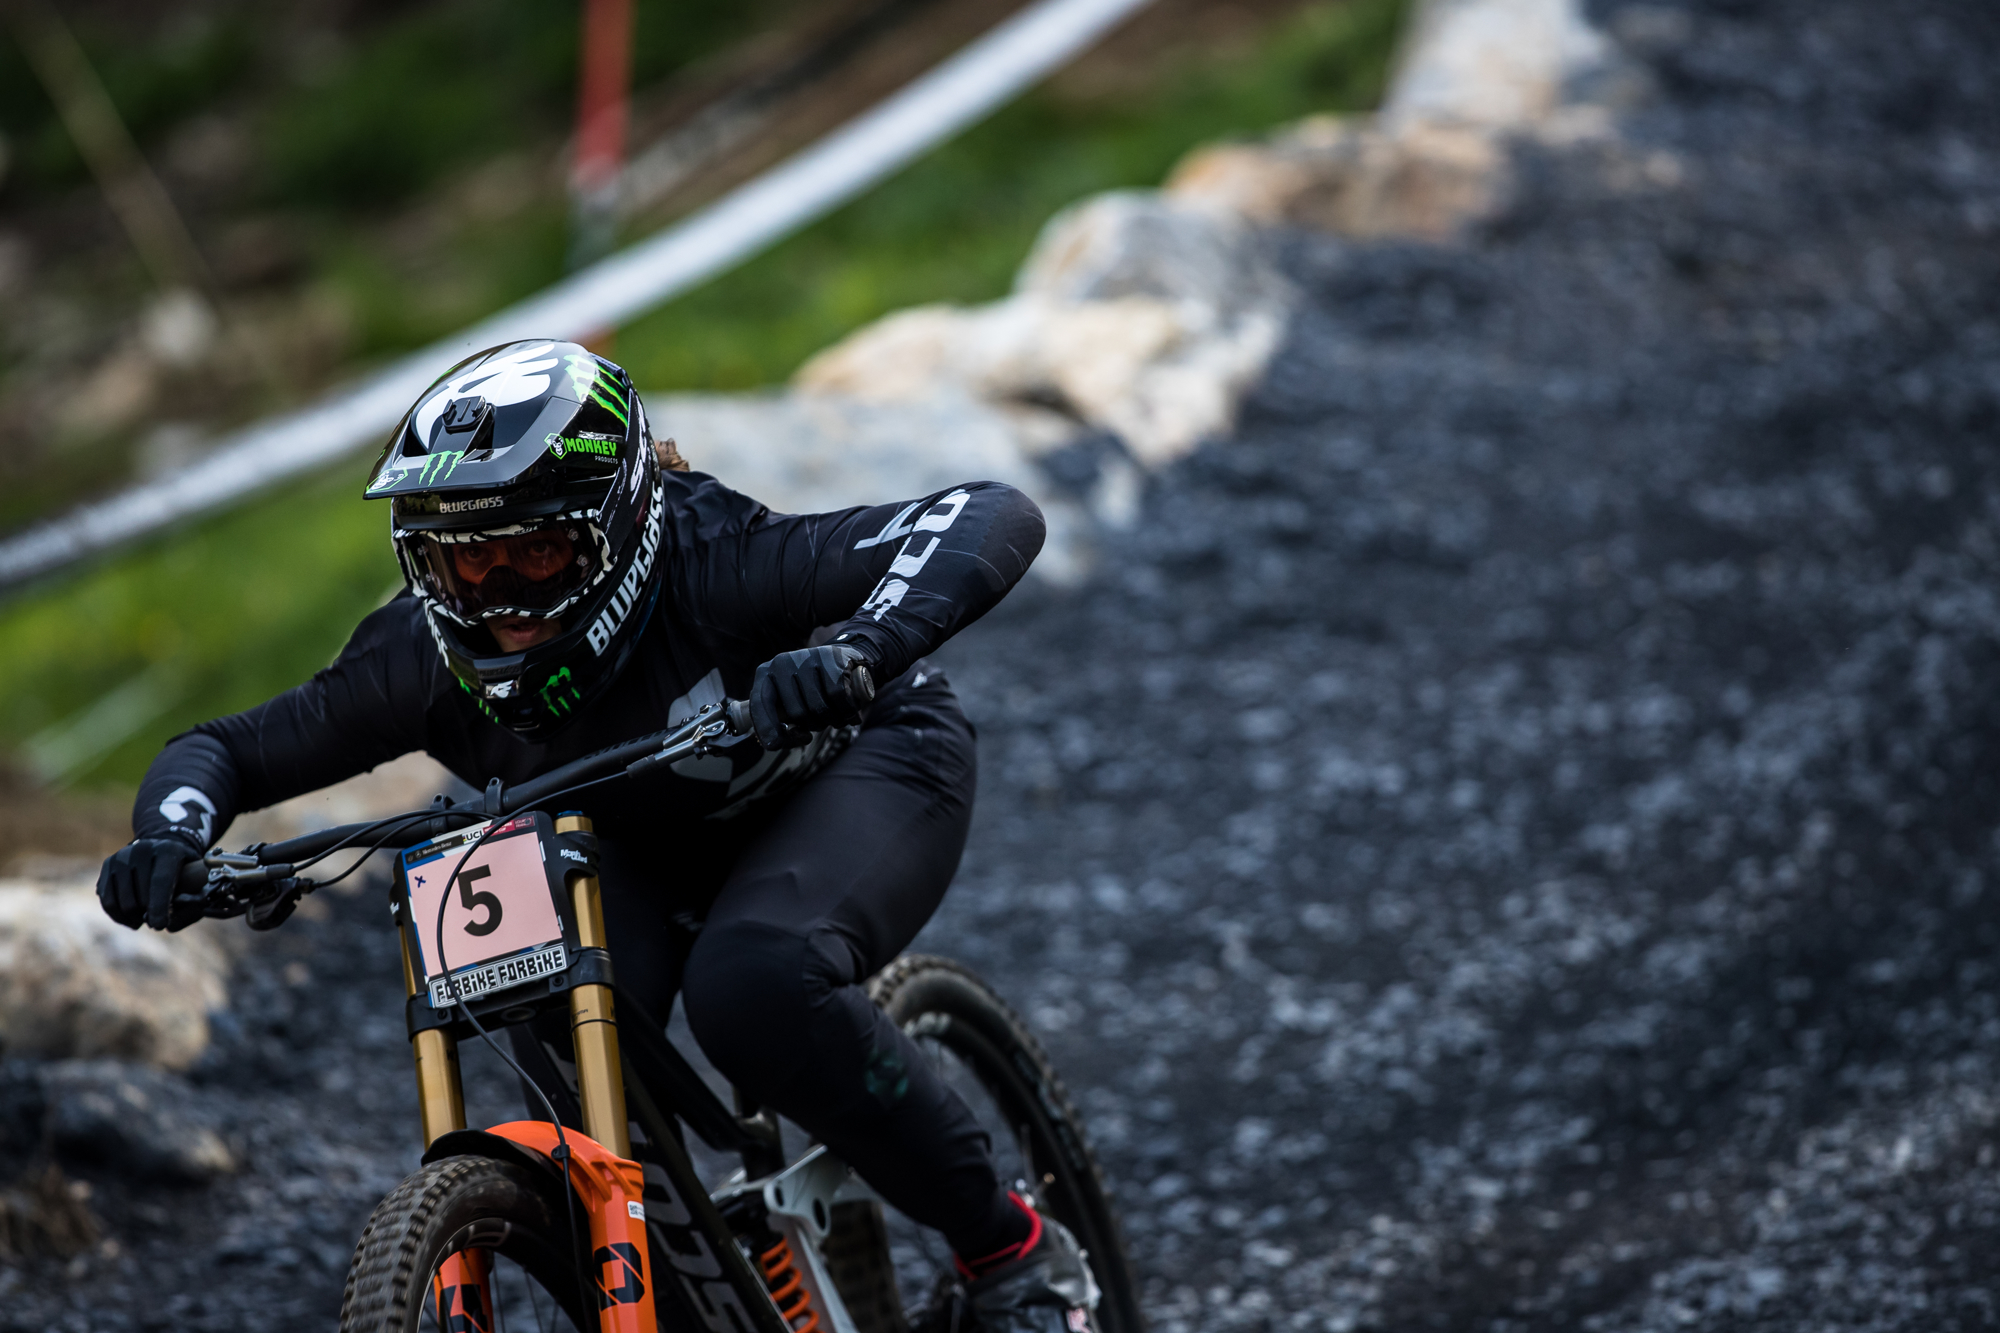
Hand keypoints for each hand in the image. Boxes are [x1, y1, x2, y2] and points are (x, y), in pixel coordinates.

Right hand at [96, 838, 202, 931]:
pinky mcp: (108, 864)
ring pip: (123, 902)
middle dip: (149, 914)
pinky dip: (119, 916)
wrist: (162, 849)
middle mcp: (142, 850)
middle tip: (158, 919)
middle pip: (140, 896)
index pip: (160, 882)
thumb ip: (191, 906)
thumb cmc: (184, 872)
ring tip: (145, 918)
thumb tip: (169, 927)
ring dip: (134, 918)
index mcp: (168, 850)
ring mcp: (122, 856)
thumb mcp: (198, 882)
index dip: (159, 907)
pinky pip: (108, 901)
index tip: (159, 926)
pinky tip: (131, 918)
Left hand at [749, 645, 876, 749]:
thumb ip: (782, 723)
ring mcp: (806, 657)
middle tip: (821, 722)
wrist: (843, 660)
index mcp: (766, 674)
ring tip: (837, 716)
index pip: (759, 704)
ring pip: (818, 707)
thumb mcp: (791, 703)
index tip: (774, 745)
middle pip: (796, 712)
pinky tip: (849, 710)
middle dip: (812, 726)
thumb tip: (782, 740)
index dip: (766, 728)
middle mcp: (782, 663)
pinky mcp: (830, 656)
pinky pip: (837, 695)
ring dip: (832, 721)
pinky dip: (846, 710)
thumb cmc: (813, 690)